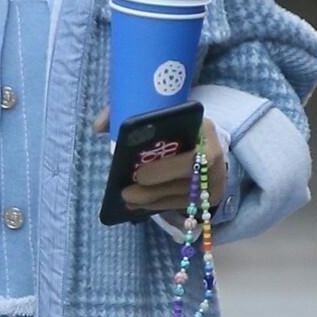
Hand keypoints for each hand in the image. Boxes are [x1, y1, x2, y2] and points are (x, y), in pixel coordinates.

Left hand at [92, 109, 227, 214]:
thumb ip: (126, 111)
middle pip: (185, 181)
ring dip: (152, 201)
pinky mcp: (211, 196)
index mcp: (205, 129)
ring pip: (182, 196)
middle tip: (125, 192)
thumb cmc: (176, 123)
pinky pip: (183, 205)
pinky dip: (159, 206)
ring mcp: (215, 178)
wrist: (207, 136)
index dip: (166, 168)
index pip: (191, 153)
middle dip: (153, 189)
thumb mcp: (158, 111)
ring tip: (127, 200)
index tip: (139, 173)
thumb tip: (99, 126)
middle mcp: (216, 155)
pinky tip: (139, 206)